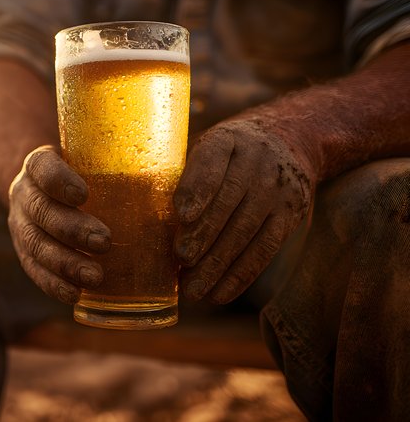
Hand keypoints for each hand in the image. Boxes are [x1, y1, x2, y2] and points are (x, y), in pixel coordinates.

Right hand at [8, 146, 111, 303]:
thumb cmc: (87, 173)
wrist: (47, 190)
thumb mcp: (96, 161)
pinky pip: (35, 271)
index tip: (84, 193)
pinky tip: (74, 295)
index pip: (41, 167)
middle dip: (71, 229)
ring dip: (65, 263)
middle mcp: (25, 194)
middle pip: (41, 211)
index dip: (58, 180)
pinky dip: (54, 284)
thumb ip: (126, 168)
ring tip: (95, 277)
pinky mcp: (26, 254)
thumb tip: (186, 185)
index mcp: (40, 165)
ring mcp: (21, 226)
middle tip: (105, 241)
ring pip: (35, 245)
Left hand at [173, 119, 316, 303]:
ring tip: (193, 288)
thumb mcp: (205, 147)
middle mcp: (256, 159)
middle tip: (181, 259)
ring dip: (217, 263)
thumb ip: (181, 174)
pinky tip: (218, 294)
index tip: (181, 215)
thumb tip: (142, 219)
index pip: (212, 160)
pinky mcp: (290, 215)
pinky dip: (241, 275)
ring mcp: (277, 188)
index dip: (198, 188)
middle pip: (229, 200)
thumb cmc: (226, 154)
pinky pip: (265, 249)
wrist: (287, 141)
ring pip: (246, 230)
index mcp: (226, 139)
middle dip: (204, 234)